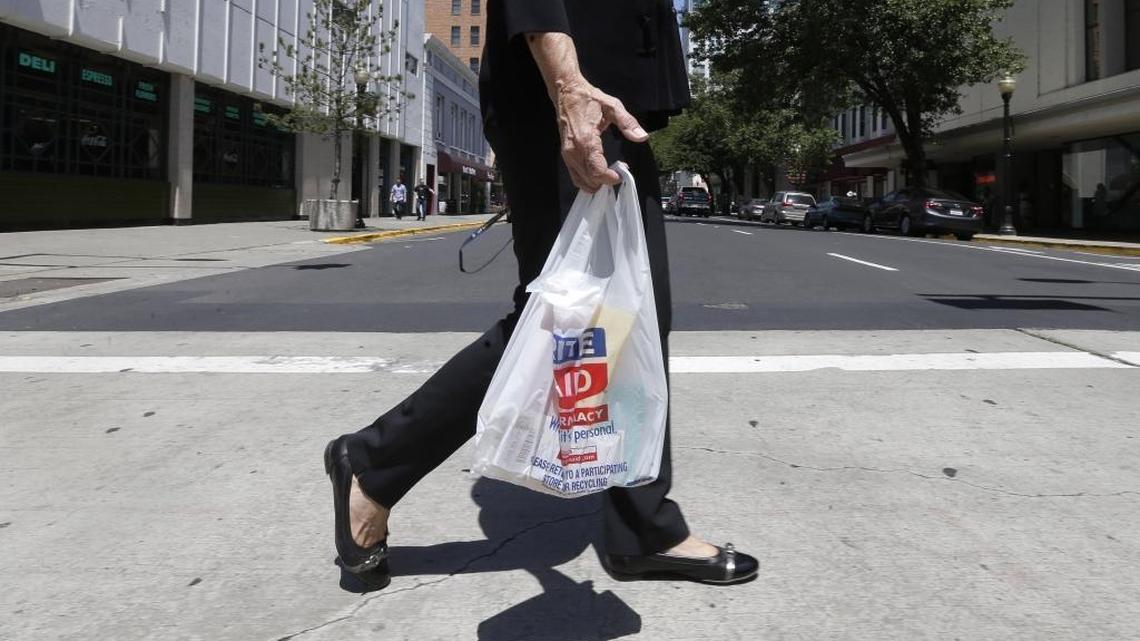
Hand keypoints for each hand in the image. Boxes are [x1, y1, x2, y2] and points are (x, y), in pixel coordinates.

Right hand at [554, 78, 648, 192]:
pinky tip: (598, 173)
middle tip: (618, 171)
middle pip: (590, 180)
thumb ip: (627, 123)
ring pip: (582, 181)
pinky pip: (575, 177)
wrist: (566, 93)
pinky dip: (587, 180)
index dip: (611, 178)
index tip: (621, 174)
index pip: (597, 171)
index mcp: (586, 140)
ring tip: (609, 172)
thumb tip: (642, 137)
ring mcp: (567, 155)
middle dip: (606, 180)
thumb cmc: (589, 99)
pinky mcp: (565, 156)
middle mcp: (574, 151)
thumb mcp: (612, 106)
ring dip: (597, 182)